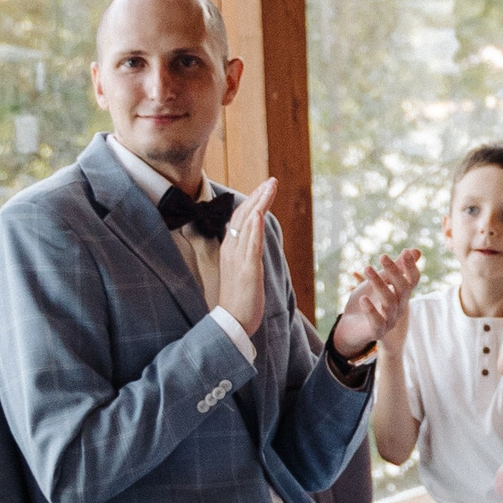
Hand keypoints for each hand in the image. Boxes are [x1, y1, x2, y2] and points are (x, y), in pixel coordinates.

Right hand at [217, 179, 277, 340]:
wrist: (232, 322)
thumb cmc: (240, 299)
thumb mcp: (244, 271)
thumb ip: (248, 255)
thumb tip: (255, 243)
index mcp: (231, 249)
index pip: (241, 219)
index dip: (252, 202)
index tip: (264, 188)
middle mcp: (232, 249)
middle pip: (244, 216)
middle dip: (258, 196)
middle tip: (271, 180)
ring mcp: (238, 259)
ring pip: (247, 224)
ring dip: (258, 203)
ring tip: (269, 186)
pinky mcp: (247, 270)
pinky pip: (250, 245)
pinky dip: (254, 227)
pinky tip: (259, 213)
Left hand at [335, 247, 421, 358]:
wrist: (350, 327)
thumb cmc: (367, 301)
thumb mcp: (379, 281)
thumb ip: (395, 268)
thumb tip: (414, 250)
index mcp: (401, 295)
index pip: (412, 281)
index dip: (411, 267)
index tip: (405, 252)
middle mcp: (399, 308)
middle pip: (403, 289)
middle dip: (395, 272)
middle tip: (382, 256)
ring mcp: (389, 321)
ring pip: (389, 302)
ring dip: (379, 284)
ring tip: (367, 268)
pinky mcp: (377, 331)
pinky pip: (377, 321)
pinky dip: (371, 310)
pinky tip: (363, 299)